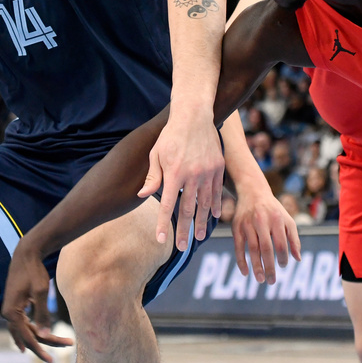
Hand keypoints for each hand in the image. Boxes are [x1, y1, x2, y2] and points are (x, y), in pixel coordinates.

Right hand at [0, 243, 72, 362]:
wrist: (27, 253)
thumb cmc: (34, 270)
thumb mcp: (40, 291)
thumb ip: (42, 314)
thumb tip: (44, 336)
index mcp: (11, 312)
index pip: (27, 337)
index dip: (40, 349)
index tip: (51, 360)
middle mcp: (7, 312)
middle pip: (25, 336)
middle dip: (41, 346)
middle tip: (53, 361)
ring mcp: (9, 308)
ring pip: (23, 331)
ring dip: (37, 340)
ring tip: (50, 352)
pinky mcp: (14, 304)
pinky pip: (21, 324)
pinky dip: (29, 332)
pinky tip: (35, 337)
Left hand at [137, 112, 223, 250]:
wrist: (194, 115)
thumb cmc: (170, 135)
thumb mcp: (156, 153)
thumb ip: (152, 176)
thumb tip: (143, 195)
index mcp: (174, 173)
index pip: (167, 205)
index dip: (163, 224)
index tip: (160, 239)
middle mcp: (192, 175)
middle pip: (188, 210)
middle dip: (185, 230)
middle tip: (183, 246)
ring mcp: (208, 172)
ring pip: (205, 204)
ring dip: (201, 222)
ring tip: (199, 237)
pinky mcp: (218, 167)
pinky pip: (217, 191)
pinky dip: (215, 205)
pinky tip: (214, 216)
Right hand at [230, 187, 300, 283]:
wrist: (253, 192)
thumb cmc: (273, 210)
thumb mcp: (287, 220)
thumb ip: (294, 239)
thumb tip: (298, 259)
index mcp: (276, 219)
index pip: (280, 243)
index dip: (282, 257)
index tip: (283, 266)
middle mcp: (261, 221)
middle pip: (266, 248)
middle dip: (269, 267)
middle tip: (271, 282)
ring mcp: (247, 224)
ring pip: (252, 249)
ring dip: (256, 266)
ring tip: (261, 280)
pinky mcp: (236, 227)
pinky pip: (238, 246)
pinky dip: (241, 260)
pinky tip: (245, 273)